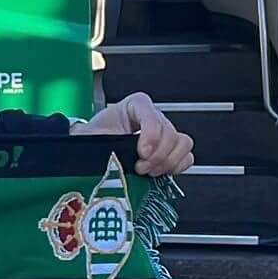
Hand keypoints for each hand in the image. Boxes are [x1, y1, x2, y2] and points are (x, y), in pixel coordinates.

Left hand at [69, 91, 194, 176]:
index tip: (141, 153)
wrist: (94, 147)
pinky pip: (187, 156)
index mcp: (134, 105)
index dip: (150, 135)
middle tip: (140, 168)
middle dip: (157, 155)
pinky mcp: (170, 149)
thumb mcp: (90, 134)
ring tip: (149, 172)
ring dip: (168, 162)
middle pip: (169, 133)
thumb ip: (95, 138)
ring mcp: (164, 133)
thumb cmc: (93, 137)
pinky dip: (177, 167)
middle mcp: (153, 116)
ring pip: (183, 143)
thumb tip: (104, 152)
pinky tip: (160, 173)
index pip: (150, 114)